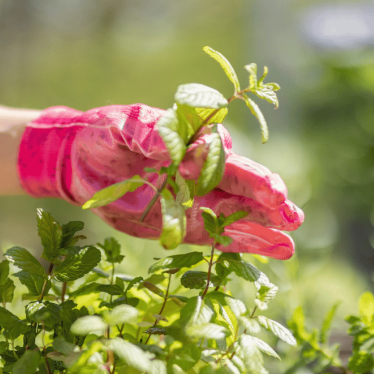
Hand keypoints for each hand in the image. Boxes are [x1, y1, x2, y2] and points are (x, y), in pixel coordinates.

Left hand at [18, 104, 302, 258]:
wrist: (83, 160)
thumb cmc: (106, 132)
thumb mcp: (123, 125)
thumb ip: (147, 132)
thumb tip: (172, 145)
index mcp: (194, 141)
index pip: (225, 157)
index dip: (244, 173)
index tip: (260, 187)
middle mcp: (202, 170)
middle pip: (241, 184)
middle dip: (265, 198)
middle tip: (289, 211)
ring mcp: (197, 198)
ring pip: (237, 212)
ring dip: (264, 224)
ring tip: (291, 236)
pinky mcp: (187, 224)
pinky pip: (220, 235)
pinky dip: (246, 242)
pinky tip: (277, 248)